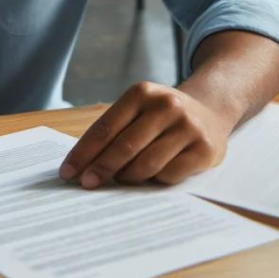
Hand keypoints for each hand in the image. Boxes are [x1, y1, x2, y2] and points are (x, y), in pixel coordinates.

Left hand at [59, 81, 233, 187]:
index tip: (68, 172)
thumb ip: (115, 132)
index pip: (106, 127)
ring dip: (128, 177)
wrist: (210, 112)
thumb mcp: (139, 110)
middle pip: (125, 146)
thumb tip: (83, 167)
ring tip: (121, 179)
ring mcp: (188, 127)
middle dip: (101, 169)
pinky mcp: (205, 149)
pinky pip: (170, 175)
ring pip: (147, 164)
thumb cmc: (162, 117)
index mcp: (143, 93)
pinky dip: (155, 180)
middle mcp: (167, 106)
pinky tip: (152, 176)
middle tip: (87, 184)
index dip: (84, 152)